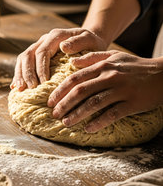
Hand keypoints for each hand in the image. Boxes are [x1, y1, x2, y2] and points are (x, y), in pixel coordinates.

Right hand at [11, 27, 106, 89]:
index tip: (44, 83)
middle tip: (31, 89)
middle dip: (28, 73)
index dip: (40, 68)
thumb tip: (63, 47)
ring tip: (20, 90)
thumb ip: (79, 42)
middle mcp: (44, 40)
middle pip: (28, 55)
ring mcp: (38, 47)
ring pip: (23, 59)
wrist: (90, 41)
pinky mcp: (36, 56)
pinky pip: (23, 64)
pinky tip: (15, 88)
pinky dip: (18, 75)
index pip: (42, 52)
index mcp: (55, 36)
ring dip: (20, 75)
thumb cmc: (91, 43)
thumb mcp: (90, 40)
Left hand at [47, 50, 162, 131]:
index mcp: (104, 66)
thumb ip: (93, 58)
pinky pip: (112, 114)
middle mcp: (110, 77)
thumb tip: (72, 63)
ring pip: (94, 103)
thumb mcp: (115, 57)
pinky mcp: (132, 103)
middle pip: (81, 91)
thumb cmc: (136, 67)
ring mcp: (121, 90)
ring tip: (66, 123)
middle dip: (64, 103)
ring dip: (77, 114)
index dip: (60, 90)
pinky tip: (88, 129)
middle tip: (54, 114)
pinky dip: (99, 122)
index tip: (50, 100)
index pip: (76, 78)